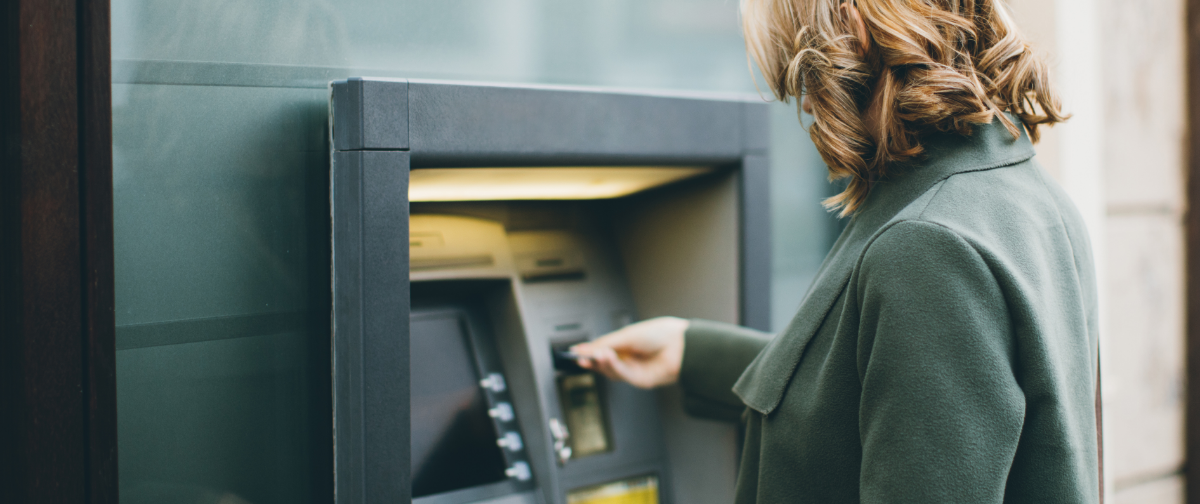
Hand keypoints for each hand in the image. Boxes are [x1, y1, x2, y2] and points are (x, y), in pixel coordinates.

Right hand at [570, 317, 687, 388]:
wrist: (680, 346)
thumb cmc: (659, 335)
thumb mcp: (626, 336)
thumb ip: (606, 344)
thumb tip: (587, 348)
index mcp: (624, 343)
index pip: (601, 348)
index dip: (588, 350)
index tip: (574, 351)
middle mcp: (627, 356)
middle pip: (603, 362)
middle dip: (591, 360)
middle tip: (580, 357)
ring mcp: (633, 369)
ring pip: (610, 371)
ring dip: (601, 363)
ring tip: (597, 354)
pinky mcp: (638, 380)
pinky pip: (621, 375)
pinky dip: (612, 367)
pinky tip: (608, 359)